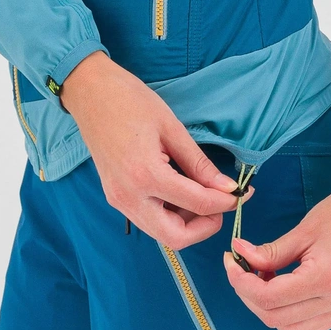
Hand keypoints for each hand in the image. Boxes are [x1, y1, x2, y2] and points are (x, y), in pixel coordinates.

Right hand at [61, 51, 253, 248]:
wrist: (88, 92)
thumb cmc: (130, 101)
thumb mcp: (172, 129)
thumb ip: (200, 164)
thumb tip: (227, 188)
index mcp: (146, 175)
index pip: (198, 204)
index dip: (225, 202)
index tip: (241, 193)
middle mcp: (129, 197)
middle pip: (176, 237)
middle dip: (205, 227)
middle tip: (221, 205)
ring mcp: (119, 200)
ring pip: (161, 233)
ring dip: (188, 224)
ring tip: (204, 197)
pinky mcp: (115, 197)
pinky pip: (149, 220)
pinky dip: (171, 216)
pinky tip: (183, 195)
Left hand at [223, 177, 330, 329]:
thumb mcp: (304, 229)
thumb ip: (270, 250)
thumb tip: (240, 254)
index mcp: (324, 278)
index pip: (268, 298)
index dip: (240, 281)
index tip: (231, 261)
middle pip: (274, 317)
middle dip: (249, 294)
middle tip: (242, 267)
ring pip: (289, 328)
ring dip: (268, 307)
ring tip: (265, 276)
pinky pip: (308, 326)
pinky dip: (288, 313)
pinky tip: (284, 287)